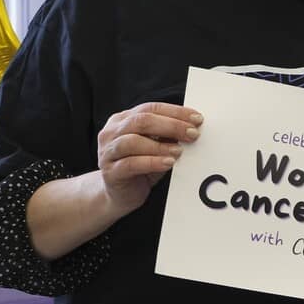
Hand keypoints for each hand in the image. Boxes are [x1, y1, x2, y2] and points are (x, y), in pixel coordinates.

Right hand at [97, 102, 202, 217]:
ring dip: (160, 146)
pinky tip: (167, 163)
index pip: (150, 108)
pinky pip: (130, 164)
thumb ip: (168, 136)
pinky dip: (151, 162)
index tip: (196, 118)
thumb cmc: (141, 167)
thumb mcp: (157, 147)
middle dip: (171, 126)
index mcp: (123, 120)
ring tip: (179, 151)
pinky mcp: (109, 172)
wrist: (121, 194)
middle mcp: (112, 132)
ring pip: (132, 141)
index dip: (175, 112)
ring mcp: (107, 152)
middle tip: (192, 133)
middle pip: (141, 121)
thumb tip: (191, 127)